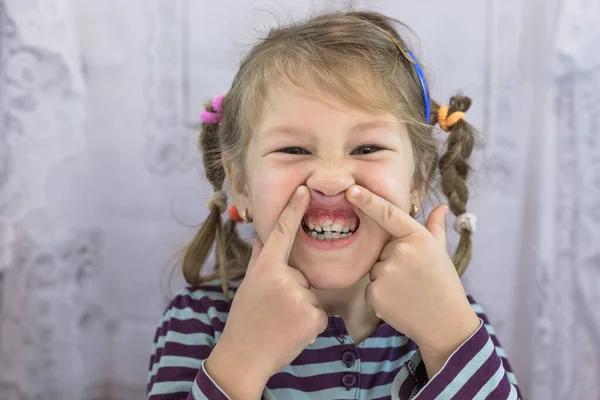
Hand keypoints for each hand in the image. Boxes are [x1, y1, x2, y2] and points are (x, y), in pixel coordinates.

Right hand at [207, 186, 327, 390]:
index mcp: (266, 267)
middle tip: (274, 309)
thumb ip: (258, 260)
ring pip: (312, 295)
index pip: (281, 233)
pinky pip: (320, 313)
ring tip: (282, 322)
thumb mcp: (248, 285)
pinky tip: (293, 332)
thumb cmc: (245, 319)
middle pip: (303, 274)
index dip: (294, 209)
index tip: (305, 189)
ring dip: (302, 307)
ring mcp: (301, 297)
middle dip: (295, 289)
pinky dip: (310, 323)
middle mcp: (285, 278)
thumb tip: (259, 238)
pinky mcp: (314, 317)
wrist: (244, 356)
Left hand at [346, 185, 479, 372]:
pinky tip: (399, 302)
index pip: (388, 214)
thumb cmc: (444, 284)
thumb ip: (435, 228)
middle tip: (414, 276)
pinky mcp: (375, 293)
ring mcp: (386, 273)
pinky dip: (381, 294)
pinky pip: (370, 287)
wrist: (445, 323)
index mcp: (418, 238)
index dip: (367, 200)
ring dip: (386, 278)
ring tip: (408, 290)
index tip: (350, 190)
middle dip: (392, 259)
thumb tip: (440, 206)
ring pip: (375, 268)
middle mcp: (400, 252)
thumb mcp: (441, 253)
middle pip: (382, 249)